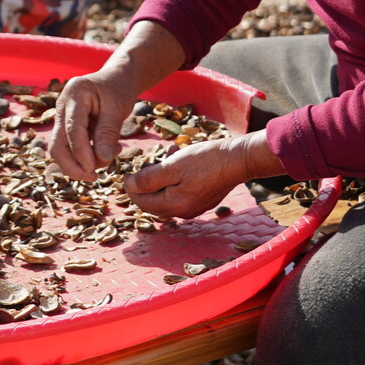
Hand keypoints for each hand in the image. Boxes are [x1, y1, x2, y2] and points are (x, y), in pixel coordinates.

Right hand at [47, 20, 187, 181]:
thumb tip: (101, 159)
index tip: (94, 170)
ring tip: (108, 158)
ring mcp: (61, 117)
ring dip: (80, 163)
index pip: (72, 129)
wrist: (116, 78)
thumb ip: (108, 133)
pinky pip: (70, 147)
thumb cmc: (118, 88)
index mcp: (74, 94)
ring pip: (60, 149)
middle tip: (93, 178)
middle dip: (72, 166)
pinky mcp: (67, 126)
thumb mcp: (118, 108)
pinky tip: (106, 152)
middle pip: (57, 144)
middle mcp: (62, 106)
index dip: (81, 153)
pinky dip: (86, 156)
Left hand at [123, 134, 278, 219]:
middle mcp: (184, 211)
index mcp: (174, 206)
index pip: (143, 202)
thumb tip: (128, 186)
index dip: (131, 187)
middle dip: (148, 180)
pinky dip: (176, 176)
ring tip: (168, 153)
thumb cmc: (205, 161)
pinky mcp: (203, 198)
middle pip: (154, 199)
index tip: (126, 172)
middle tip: (148, 161)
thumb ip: (148, 179)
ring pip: (167, 192)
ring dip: (163, 174)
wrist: (238, 159)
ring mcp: (195, 206)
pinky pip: (181, 189)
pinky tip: (179, 157)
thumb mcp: (172, 166)